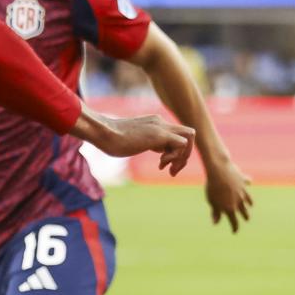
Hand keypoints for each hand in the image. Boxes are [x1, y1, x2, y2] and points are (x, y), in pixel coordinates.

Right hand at [80, 110, 195, 174]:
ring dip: (182, 157)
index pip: (178, 135)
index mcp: (155, 124)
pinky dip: (175, 157)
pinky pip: (182, 144)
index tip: (163, 166)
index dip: (176, 153)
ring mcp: (161, 127)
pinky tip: (160, 163)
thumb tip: (142, 145)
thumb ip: (143, 141)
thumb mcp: (133, 140)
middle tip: (171, 171)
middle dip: (185, 156)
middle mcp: (161, 122)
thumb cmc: (112, 140)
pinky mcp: (159, 134)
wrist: (104, 134)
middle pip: (189, 135)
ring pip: (190, 137)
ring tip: (166, 168)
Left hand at [203, 156, 253, 230]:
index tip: (234, 232)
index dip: (235, 228)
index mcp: (230, 208)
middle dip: (245, 216)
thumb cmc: (212, 187)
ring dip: (249, 203)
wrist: (219, 170)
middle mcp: (239, 201)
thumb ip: (215, 212)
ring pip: (248, 199)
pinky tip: (249, 182)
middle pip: (244, 211)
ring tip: (250, 205)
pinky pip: (246, 182)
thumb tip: (215, 223)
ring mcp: (242, 190)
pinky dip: (247, 182)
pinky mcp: (243, 180)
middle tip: (246, 219)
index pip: (234, 222)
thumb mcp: (211, 201)